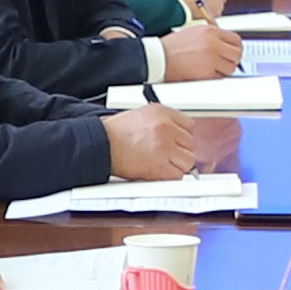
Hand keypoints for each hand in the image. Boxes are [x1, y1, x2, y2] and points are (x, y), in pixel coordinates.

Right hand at [107, 106, 228, 182]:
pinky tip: (159, 172)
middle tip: (168, 156)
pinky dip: (170, 177)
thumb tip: (176, 133)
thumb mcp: (140, 115)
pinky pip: (178, 175)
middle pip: (190, 143)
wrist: (100, 144)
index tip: (178, 142)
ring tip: (164, 164)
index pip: (189, 125)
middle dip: (180, 151)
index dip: (183, 136)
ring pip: (188, 160)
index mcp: (161, 112)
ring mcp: (164, 147)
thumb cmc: (114, 132)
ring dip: (178, 165)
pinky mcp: (159, 166)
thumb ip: (161, 122)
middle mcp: (165, 128)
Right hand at [159, 16, 244, 81]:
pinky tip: (206, 72)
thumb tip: (226, 44)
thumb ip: (212, 35)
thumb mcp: (194, 31)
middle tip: (226, 61)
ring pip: (231, 67)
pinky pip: (220, 77)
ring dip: (225, 69)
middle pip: (237, 54)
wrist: (159, 57)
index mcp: (210, 31)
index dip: (235, 47)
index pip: (236, 39)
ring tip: (214, 67)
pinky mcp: (206, 73)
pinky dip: (215, 76)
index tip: (232, 50)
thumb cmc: (173, 46)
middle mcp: (213, 44)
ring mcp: (211, 59)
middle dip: (233, 58)